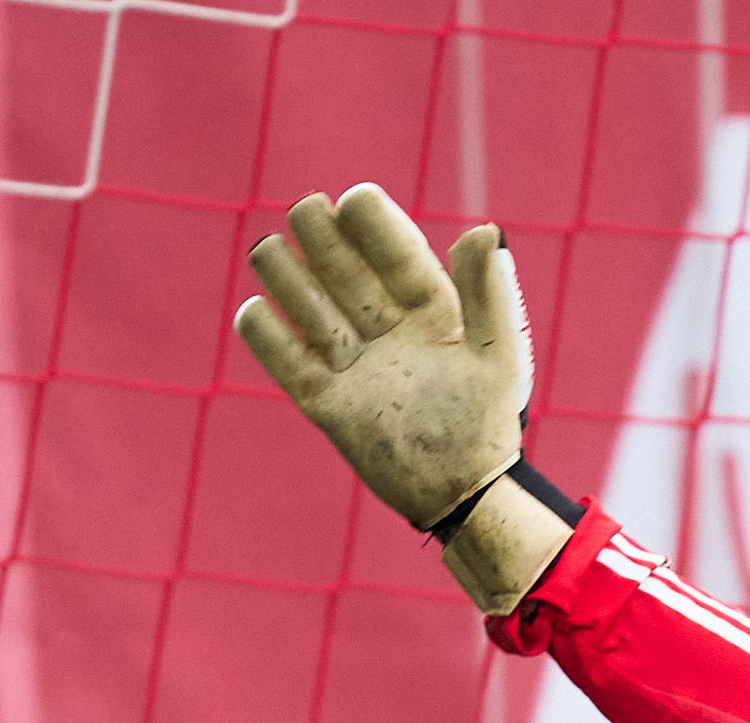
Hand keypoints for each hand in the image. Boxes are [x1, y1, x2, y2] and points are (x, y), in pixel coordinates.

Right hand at [234, 183, 531, 531]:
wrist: (467, 496)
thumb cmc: (489, 424)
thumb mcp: (497, 356)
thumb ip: (488, 294)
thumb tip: (482, 229)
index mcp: (432, 313)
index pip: (399, 257)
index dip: (376, 227)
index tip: (355, 199)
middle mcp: (389, 333)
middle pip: (348, 276)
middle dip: (326, 242)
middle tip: (306, 209)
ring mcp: (357, 368)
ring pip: (314, 313)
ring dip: (289, 279)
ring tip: (267, 249)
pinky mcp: (331, 406)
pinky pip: (292, 367)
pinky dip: (270, 342)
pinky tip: (252, 311)